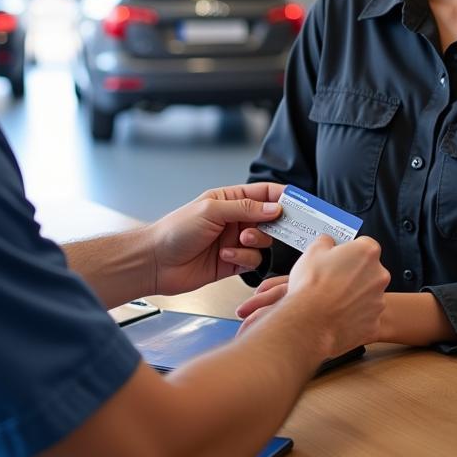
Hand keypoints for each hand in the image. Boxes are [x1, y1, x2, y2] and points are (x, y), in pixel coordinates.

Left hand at [150, 183, 283, 294]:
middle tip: (277, 226)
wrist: (156, 261)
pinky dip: (243, 258)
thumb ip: (246, 208)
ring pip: (263, 241)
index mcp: (229, 199)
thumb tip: (276, 206)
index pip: (264, 193)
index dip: (283, 197)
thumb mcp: (212, 210)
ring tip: (239, 241)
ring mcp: (234, 241)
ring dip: (254, 241)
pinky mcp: (232, 263)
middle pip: (269, 218)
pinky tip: (226, 257)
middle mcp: (234, 219)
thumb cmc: (176, 230)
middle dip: (273, 223)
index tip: (299, 203)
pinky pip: (252, 260)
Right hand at [240, 236, 389, 358]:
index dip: (350, 252)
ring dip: (355, 296)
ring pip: (368, 295)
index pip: (365, 246)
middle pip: (370, 271)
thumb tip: (328, 242)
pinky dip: (354, 317)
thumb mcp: (312, 251)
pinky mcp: (374, 324)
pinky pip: (365, 317)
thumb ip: (326, 242)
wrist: (309, 322)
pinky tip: (338, 317)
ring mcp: (379, 301)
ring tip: (333, 301)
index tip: (339, 259)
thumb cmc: (311, 285)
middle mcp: (379, 275)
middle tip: (334, 281)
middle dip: (355, 274)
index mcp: (367, 252)